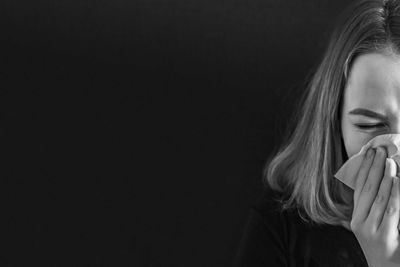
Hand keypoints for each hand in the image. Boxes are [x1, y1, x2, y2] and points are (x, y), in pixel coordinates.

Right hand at [350, 146, 399, 266]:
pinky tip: (397, 180)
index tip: (369, 153)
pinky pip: (391, 209)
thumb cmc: (387, 250)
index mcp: (356, 218)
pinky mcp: (383, 236)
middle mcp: (359, 222)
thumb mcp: (375, 227)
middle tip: (380, 150)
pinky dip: (394, 192)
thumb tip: (381, 183)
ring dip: (385, 176)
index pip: (358, 188)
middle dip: (373, 167)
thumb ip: (374, 208)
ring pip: (379, 197)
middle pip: (366, 189)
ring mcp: (370, 230)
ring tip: (390, 160)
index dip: (364, 169)